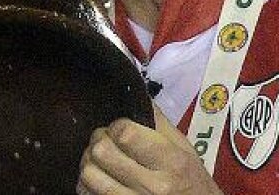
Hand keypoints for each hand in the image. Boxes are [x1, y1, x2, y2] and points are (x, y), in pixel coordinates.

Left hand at [76, 105, 222, 194]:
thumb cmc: (192, 182)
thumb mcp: (185, 151)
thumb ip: (159, 123)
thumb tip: (136, 94)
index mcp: (171, 162)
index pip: (125, 134)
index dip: (117, 125)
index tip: (121, 128)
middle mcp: (151, 186)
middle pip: (101, 152)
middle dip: (99, 140)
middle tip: (106, 141)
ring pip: (88, 174)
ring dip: (90, 162)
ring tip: (100, 161)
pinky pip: (86, 193)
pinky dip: (86, 184)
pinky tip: (100, 179)